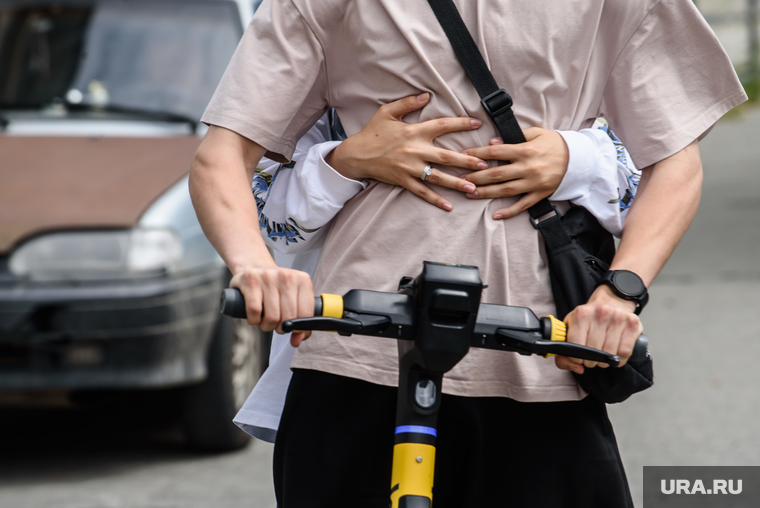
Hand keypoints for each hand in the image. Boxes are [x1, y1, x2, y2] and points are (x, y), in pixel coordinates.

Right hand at [230, 267, 314, 346]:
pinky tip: (255, 317)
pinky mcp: (251, 280)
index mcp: (302, 280)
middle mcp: (287, 276)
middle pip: (288, 317)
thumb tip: (297, 341)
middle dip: (281, 328)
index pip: (306, 313)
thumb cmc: (275, 289)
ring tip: (265, 321)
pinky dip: (254, 320)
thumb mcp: (292, 300)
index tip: (292, 330)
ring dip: (267, 326)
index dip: (299, 328)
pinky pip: (255, 311)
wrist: (255, 268)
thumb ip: (299, 322)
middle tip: (276, 325)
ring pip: (272, 317)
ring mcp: (268, 276)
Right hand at [326, 93, 487, 210]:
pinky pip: (423, 192)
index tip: (477, 122)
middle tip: (484, 165)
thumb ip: (408, 103)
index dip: (461, 123)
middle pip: (447, 156)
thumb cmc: (372, 132)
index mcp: (414, 131)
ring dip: (457, 183)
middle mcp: (415, 150)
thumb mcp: (387, 112)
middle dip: (467, 161)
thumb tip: (426, 95)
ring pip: (438, 177)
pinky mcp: (404, 181)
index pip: (442, 125)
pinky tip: (449, 206)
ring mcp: (410, 168)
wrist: (355, 155)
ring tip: (474, 188)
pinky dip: (436, 200)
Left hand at [460, 127, 568, 218]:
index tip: (463, 155)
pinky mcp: (540, 194)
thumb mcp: (536, 132)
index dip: (477, 154)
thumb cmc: (554, 143)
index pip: (496, 152)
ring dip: (486, 193)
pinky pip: (523, 205)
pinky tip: (496, 214)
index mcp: (526, 150)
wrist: (579, 158)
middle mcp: (528, 167)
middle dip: (476, 177)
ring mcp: (534, 183)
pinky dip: (509, 211)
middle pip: (497, 173)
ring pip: (505, 190)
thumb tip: (493, 142)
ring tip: (470, 194)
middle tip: (461, 180)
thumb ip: (515, 136)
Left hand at [554, 285, 642, 372]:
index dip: (577, 358)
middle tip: (591, 359)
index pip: (576, 345)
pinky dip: (619, 360)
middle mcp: (600, 313)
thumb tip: (577, 367)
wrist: (609, 302)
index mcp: (581, 314)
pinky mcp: (632, 323)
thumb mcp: (571, 328)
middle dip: (591, 361)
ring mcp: (618, 317)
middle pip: (594, 350)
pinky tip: (615, 357)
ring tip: (602, 357)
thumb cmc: (589, 320)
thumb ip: (564, 350)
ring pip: (610, 353)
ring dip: (605, 362)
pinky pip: (625, 351)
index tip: (578, 359)